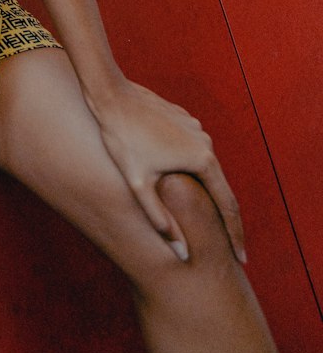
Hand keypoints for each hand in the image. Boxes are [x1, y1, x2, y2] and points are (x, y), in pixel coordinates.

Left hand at [89, 79, 245, 263]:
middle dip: (223, 216)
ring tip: (207, 217)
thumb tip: (182, 254)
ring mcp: (195, 128)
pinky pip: (192, 150)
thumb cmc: (122, 138)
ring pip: (205, 167)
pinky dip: (192, 169)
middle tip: (228, 247)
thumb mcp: (139, 184)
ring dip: (206, 190)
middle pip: (220, 186)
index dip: (235, 234)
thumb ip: (161, 220)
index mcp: (202, 160)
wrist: (110, 93)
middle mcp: (206, 142)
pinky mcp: (183, 119)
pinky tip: (184, 182)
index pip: (227, 206)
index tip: (242, 259)